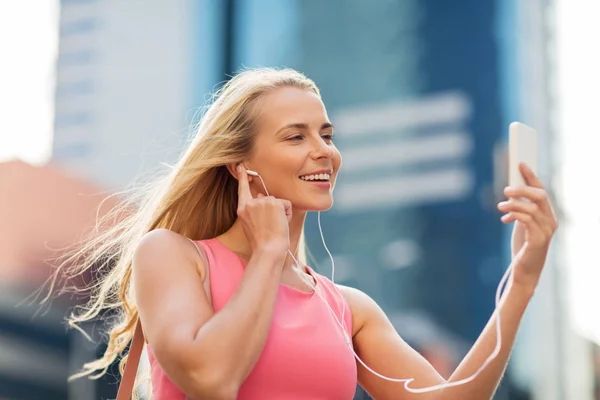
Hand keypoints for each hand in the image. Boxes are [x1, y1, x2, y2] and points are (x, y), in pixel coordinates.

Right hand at [236, 165, 291, 252]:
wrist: (268, 250)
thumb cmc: (262, 242)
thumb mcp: (252, 224)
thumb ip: (255, 209)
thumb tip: (261, 195)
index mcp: (242, 209)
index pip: (242, 189)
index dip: (242, 176)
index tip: (240, 164)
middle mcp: (250, 204)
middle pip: (267, 199)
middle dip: (273, 210)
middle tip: (270, 227)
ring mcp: (262, 202)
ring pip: (278, 202)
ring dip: (281, 214)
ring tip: (275, 226)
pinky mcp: (274, 203)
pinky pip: (286, 204)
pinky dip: (287, 214)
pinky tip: (281, 224)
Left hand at [497, 163, 557, 288]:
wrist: (524, 271)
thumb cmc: (523, 246)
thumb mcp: (521, 224)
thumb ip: (519, 209)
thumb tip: (511, 191)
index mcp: (547, 215)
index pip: (541, 191)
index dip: (531, 177)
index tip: (520, 164)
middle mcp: (550, 221)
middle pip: (540, 196)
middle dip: (522, 189)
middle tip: (505, 189)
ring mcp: (546, 231)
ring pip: (532, 207)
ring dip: (513, 204)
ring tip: (500, 206)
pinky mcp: (538, 241)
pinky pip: (527, 221)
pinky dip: (515, 215)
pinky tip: (505, 219)